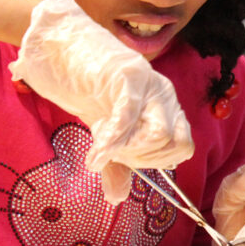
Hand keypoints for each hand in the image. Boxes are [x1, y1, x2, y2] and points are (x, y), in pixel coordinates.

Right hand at [8, 0, 192, 202]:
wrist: (61, 47)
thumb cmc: (87, 88)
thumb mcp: (105, 130)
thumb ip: (115, 163)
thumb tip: (116, 198)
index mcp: (166, 105)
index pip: (183, 147)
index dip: (157, 162)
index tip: (128, 160)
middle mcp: (164, 94)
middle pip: (174, 146)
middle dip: (143, 160)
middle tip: (115, 155)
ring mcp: (149, 84)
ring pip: (160, 136)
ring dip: (130, 152)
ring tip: (105, 148)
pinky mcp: (127, 76)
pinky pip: (128, 119)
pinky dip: (112, 144)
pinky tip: (97, 155)